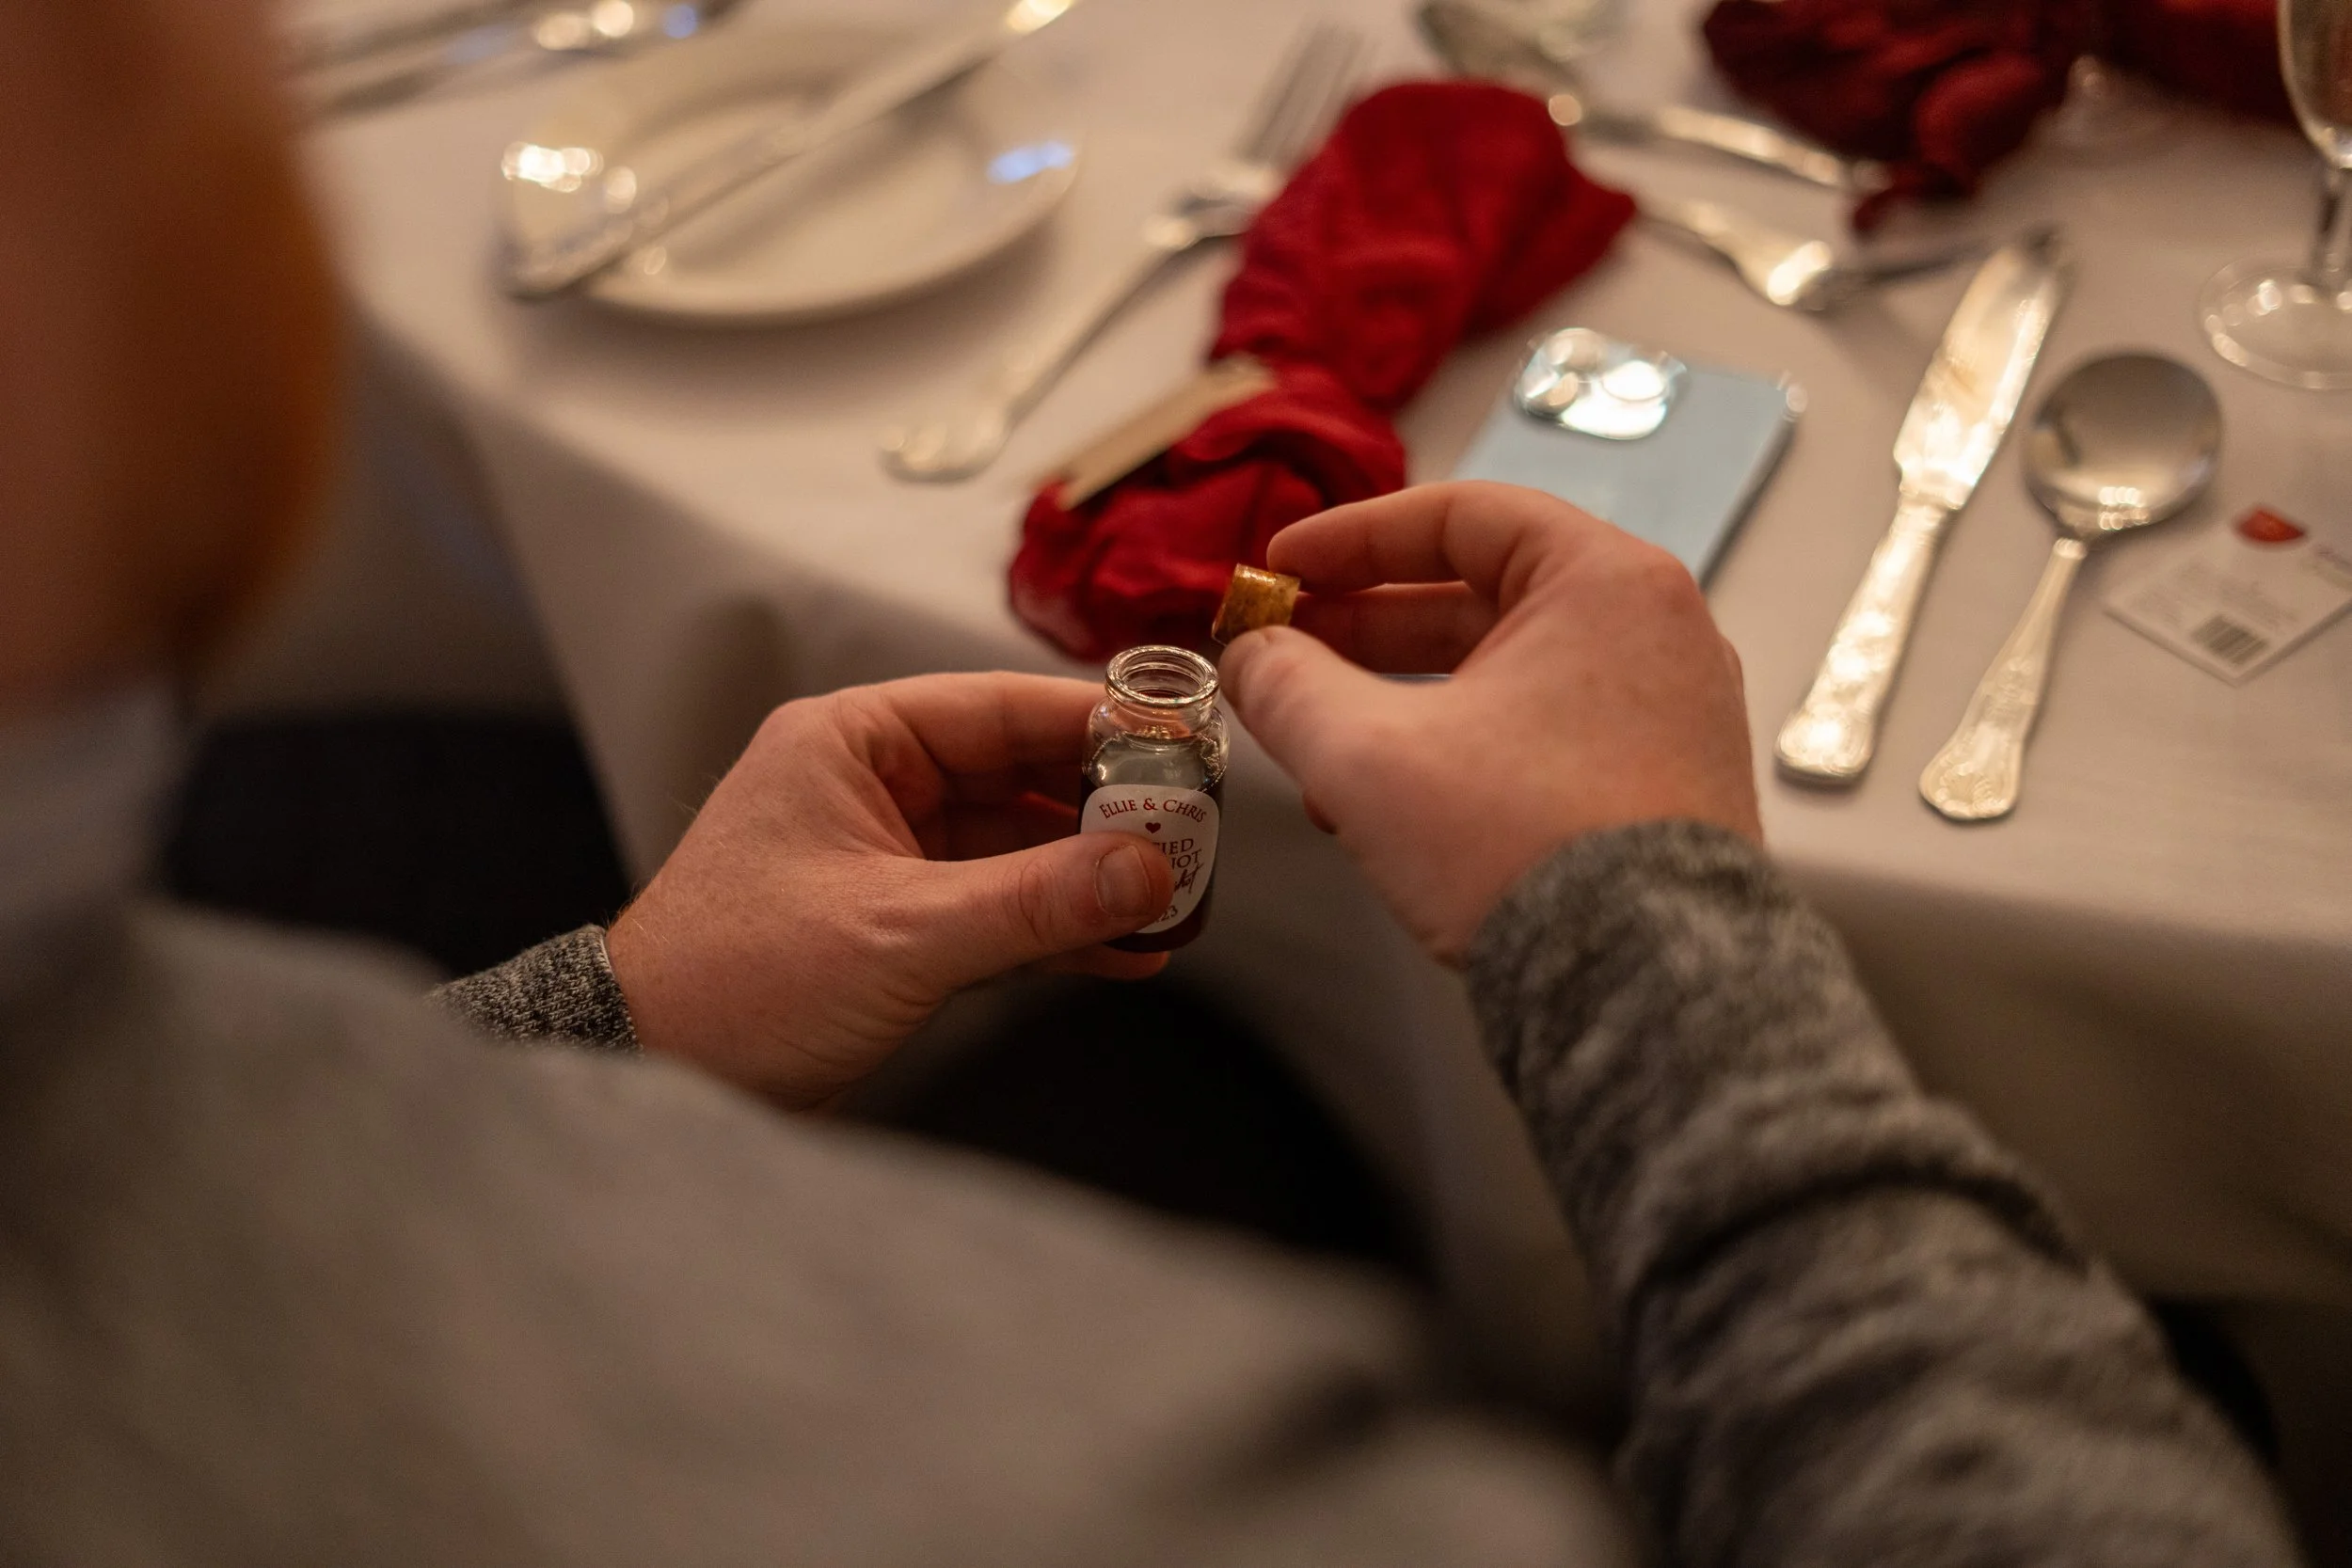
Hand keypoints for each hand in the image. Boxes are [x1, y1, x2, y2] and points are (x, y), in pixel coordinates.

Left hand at [604, 674, 1172, 1109]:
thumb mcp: (902, 935)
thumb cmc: (735, 983)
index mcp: (851, 742)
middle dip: (1110, 812)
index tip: (1184, 746)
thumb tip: (1151, 869)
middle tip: (1197, 840)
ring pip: (1018, 845)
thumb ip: (1035, 900)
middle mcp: (871, 783)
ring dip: (1093, 877)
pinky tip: (1125, 950)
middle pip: (1021, 774)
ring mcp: (886, 854)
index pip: (1001, 708)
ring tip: (1178, 906)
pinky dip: (1056, 925)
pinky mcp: (896, 921)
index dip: (1099, 724)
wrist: (650, 1074)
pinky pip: (997, 904)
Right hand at [1221, 481, 1759, 963]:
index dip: (1352, 537)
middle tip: (1284, 647)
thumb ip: (1288, 689)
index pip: (1460, 515)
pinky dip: (1456, 746)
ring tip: (1317, 741)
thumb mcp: (1367, 757)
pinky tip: (1384, 801)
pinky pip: (1539, 732)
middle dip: (1365, 627)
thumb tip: (1249, 658)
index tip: (1282, 566)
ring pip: (1503, 673)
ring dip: (1399, 699)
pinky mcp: (1658, 782)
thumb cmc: (1532, 851)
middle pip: (1481, 594)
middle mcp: (1653, 630)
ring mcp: (1666, 709)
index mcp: (1604, 582)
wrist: (1644, 986)